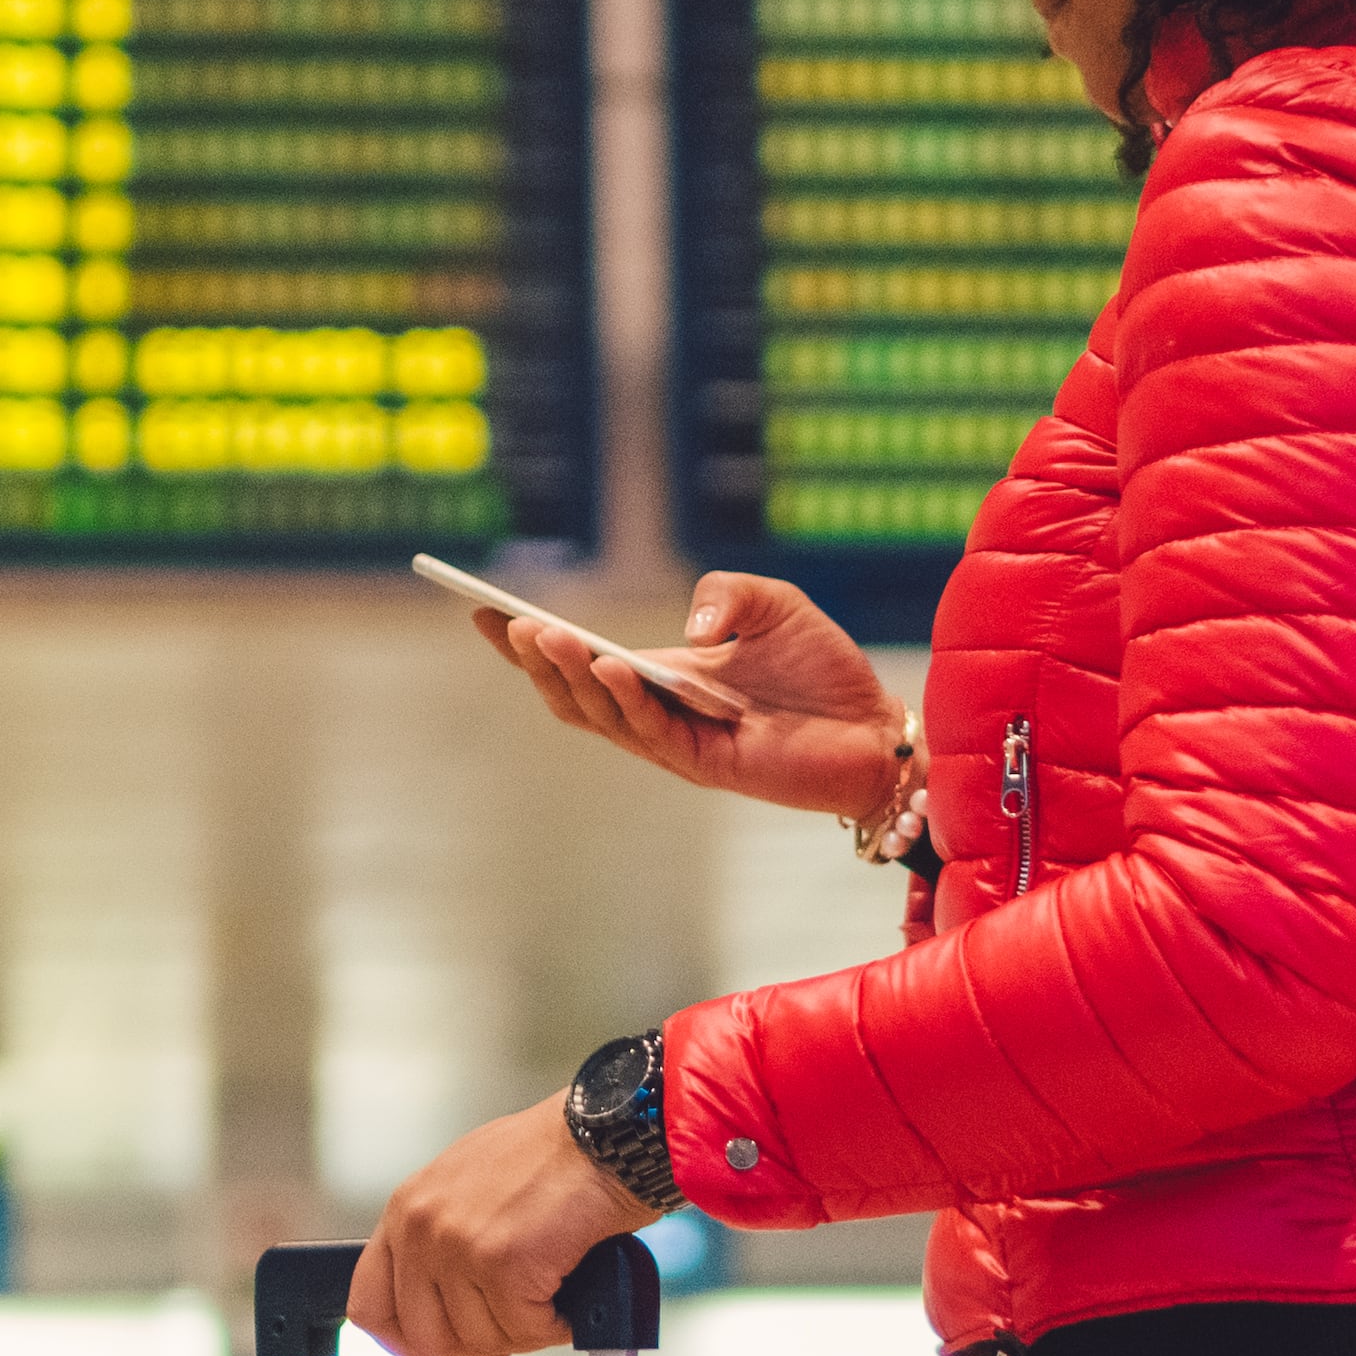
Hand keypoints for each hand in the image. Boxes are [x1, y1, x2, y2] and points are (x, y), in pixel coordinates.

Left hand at [349, 1104, 649, 1355]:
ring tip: (550, 1294)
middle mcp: (422, 1228)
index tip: (435, 1347)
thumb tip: (441, 1299)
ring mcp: (458, 1247)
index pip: (369, 1304)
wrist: (605, 1136)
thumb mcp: (468, 1186)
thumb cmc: (553, 1156)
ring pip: (480, 1340)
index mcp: (406, 1210)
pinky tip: (568, 1294)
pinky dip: (555, 1325)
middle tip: (513, 1326)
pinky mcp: (503, 1265)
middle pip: (424, 1337)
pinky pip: (525, 1332)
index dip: (404, 1339)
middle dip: (475, 1345)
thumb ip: (441, 1239)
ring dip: (524, 1331)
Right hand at [489, 573, 897, 826]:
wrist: (874, 729)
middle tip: (510, 624)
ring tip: (548, 636)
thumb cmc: (820, 669)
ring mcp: (675, 741)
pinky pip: (651, 731)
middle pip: (573, 693)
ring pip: (601, 714)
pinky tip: (612, 664)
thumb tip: (688, 626)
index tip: (481, 611)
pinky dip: (626, 698)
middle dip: (537, 659)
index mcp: (659, 674)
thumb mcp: (772, 604)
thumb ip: (727, 592)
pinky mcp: (705, 763)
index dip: (529, 641)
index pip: (579, 659)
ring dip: (571, 675)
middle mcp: (656, 711)